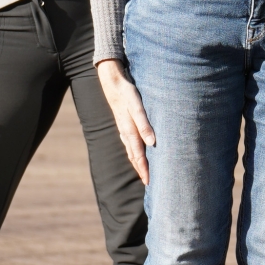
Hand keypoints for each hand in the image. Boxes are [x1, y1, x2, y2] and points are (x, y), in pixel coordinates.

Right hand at [96, 59, 154, 183]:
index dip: (144, 169)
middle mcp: (126, 132)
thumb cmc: (126, 92)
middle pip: (134, 156)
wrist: (112, 81)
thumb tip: (152, 142)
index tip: (149, 182)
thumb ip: (144, 123)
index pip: (138, 155)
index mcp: (130, 131)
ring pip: (131, 149)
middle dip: (141, 170)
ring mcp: (123, 128)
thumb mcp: (137, 106)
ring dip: (137, 162)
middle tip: (148, 183)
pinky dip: (133, 151)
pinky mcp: (124, 122)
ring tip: (143, 172)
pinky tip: (136, 152)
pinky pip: (129, 142)